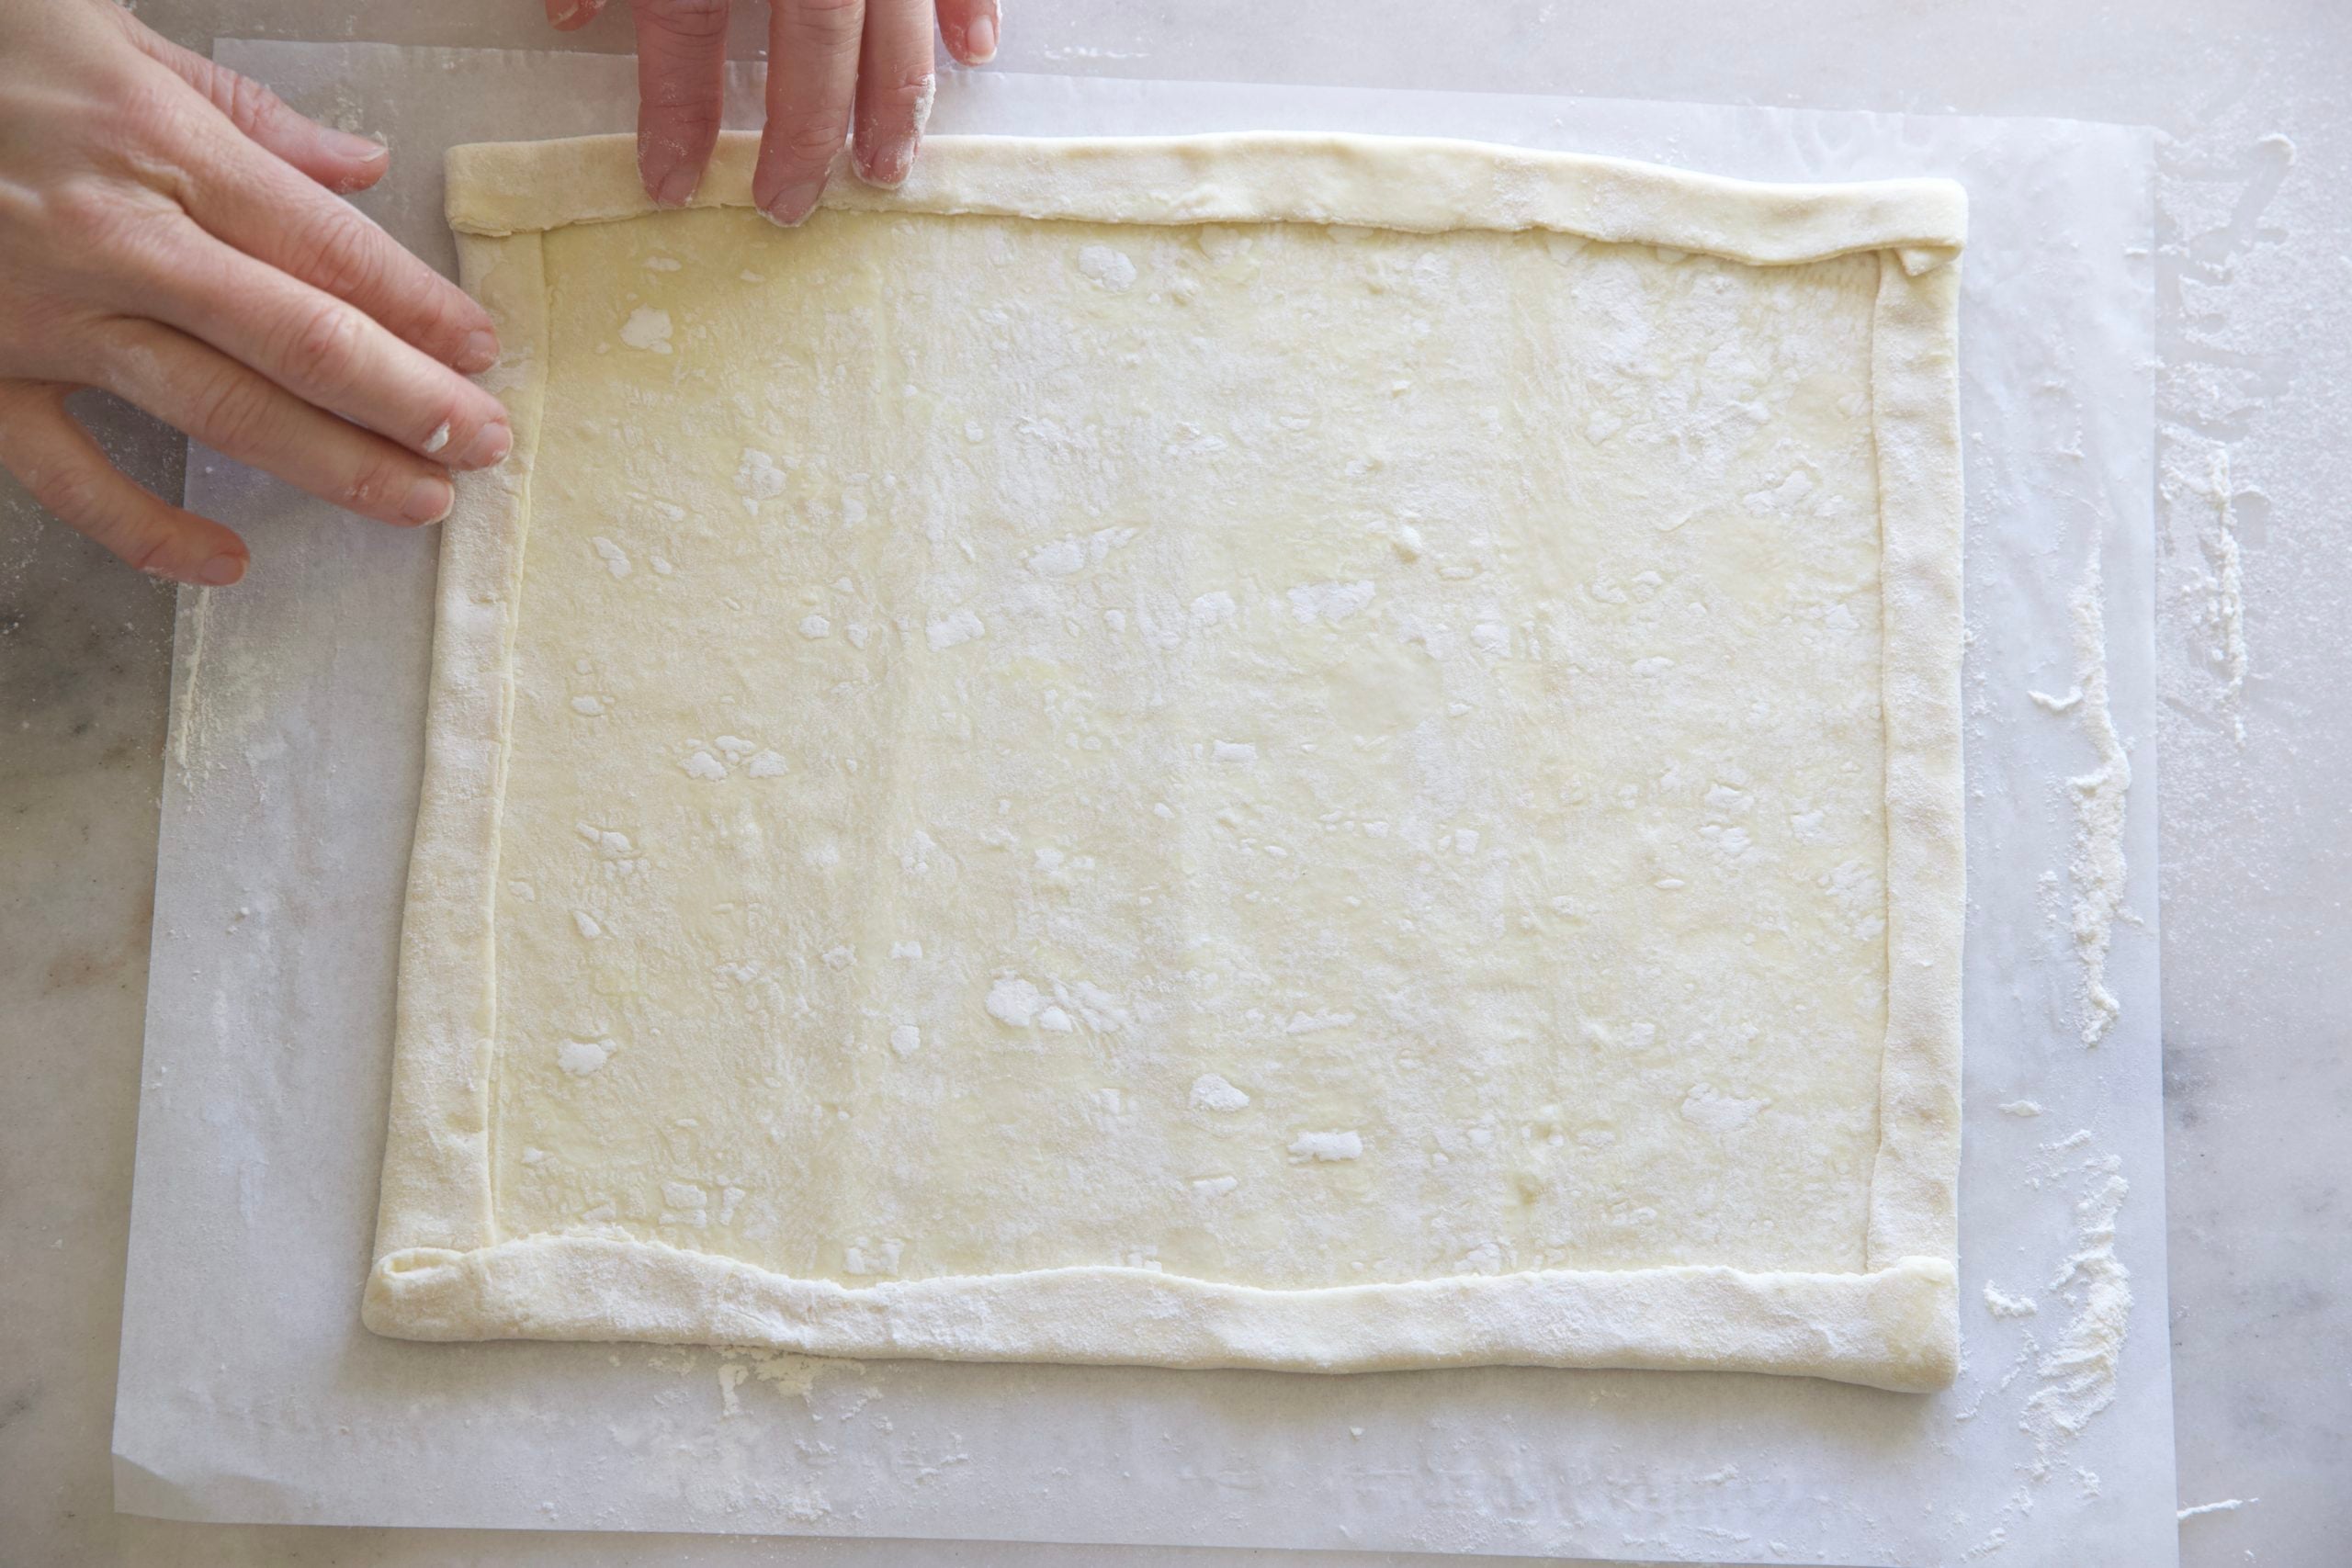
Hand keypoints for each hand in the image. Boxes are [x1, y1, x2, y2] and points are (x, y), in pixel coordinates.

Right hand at [0, 0, 509, 586]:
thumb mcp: (102, 28)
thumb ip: (241, 110)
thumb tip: (359, 166)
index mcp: (161, 147)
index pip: (328, 248)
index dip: (420, 309)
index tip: (483, 352)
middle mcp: (119, 240)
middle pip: (300, 340)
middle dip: (410, 402)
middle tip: (485, 445)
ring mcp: (48, 316)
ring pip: (218, 410)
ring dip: (333, 465)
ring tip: (420, 501)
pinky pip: (71, 475)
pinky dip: (148, 531)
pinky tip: (227, 562)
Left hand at [547, 0, 999, 222]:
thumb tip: (568, 16)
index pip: (689, 35)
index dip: (677, 114)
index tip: (667, 184)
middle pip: (810, 49)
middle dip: (802, 137)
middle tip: (788, 208)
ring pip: (895, 25)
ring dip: (895, 100)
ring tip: (886, 169)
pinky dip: (971, 8)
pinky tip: (976, 56)